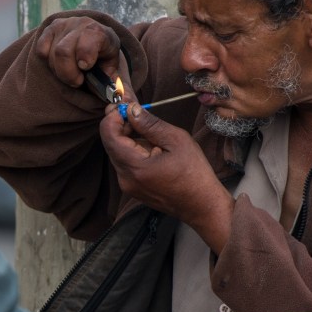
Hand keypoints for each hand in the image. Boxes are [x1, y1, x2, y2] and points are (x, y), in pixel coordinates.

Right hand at [35, 17, 129, 92]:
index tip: (85, 67)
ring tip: (70, 71)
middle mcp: (81, 24)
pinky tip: (60, 62)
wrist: (93, 37)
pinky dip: (48, 61)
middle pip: (63, 52)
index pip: (89, 40)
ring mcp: (64, 25)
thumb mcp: (111, 69)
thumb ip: (115, 85)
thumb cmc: (102, 58)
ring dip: (59, 70)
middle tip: (77, 81)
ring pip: (51, 54)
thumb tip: (121, 100)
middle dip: (68, 74)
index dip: (85, 56)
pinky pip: (41, 50)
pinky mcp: (49, 29)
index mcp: (100, 33)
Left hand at [100, 103, 234, 252]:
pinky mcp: (133, 188)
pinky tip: (153, 147)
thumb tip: (131, 109)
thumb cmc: (195, 174)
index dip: (114, 116)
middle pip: (111, 142)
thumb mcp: (177, 140)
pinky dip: (134, 150)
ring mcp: (127, 185)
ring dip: (129, 137)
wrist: (202, 206)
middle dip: (121, 124)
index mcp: (135, 167)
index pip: (108, 134)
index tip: (126, 104)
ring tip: (152, 132)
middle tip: (137, 109)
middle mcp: (125, 178)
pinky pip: (126, 163)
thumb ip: (150, 124)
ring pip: (118, 152)